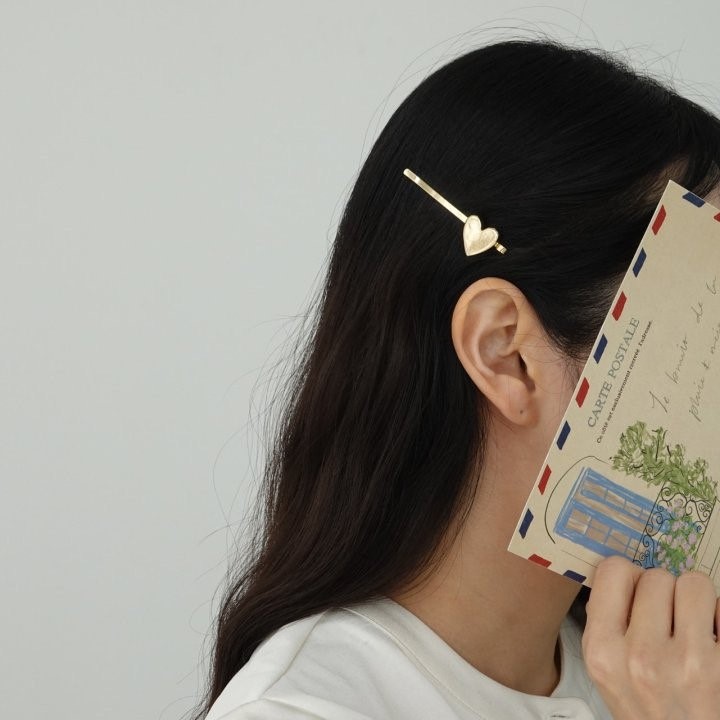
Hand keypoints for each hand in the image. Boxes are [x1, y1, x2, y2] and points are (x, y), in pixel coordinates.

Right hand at [582, 555, 719, 719]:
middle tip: (670, 624)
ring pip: (694, 584)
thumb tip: (625, 577)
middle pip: (656, 576)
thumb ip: (607, 625)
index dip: (629, 579)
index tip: (638, 594)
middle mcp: (643, 656)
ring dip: (697, 602)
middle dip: (665, 595)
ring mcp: (691, 663)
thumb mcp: (608, 675)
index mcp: (604, 652)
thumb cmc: (649, 716)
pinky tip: (715, 645)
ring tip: (695, 630)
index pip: (613, 570)